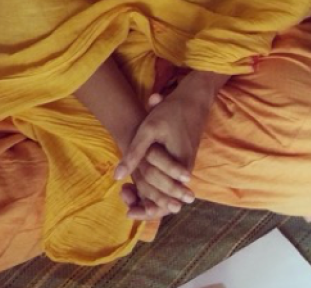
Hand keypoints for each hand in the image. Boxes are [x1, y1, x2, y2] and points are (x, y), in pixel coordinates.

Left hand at [115, 72, 223, 219]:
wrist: (193, 99)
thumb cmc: (170, 112)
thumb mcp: (148, 130)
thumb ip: (133, 154)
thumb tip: (116, 177)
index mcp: (179, 166)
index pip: (165, 199)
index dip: (146, 209)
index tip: (128, 212)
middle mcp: (185, 172)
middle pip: (167, 201)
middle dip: (146, 207)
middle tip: (128, 210)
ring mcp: (185, 168)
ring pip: (168, 193)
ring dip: (149, 198)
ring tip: (128, 197)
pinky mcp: (182, 164)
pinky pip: (169, 183)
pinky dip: (154, 188)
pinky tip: (137, 186)